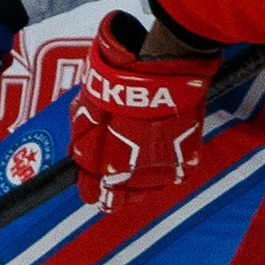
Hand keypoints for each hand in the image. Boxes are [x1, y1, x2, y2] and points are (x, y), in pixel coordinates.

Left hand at [68, 10, 225, 210]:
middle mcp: (135, 173)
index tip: (91, 184)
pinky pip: (177, 173)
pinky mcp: (188, 155)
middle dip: (117, 187)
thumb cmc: (121, 81)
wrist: (162, 67)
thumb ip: (83, 135)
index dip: (90, 188)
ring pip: (150, 189)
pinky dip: (170, 167)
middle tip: (116, 174)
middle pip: (123, 197)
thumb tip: (76, 152)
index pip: (91, 192)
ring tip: (140, 164)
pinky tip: (164, 154)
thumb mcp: (89, 106)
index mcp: (105, 163)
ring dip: (143, 181)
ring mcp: (163, 167)